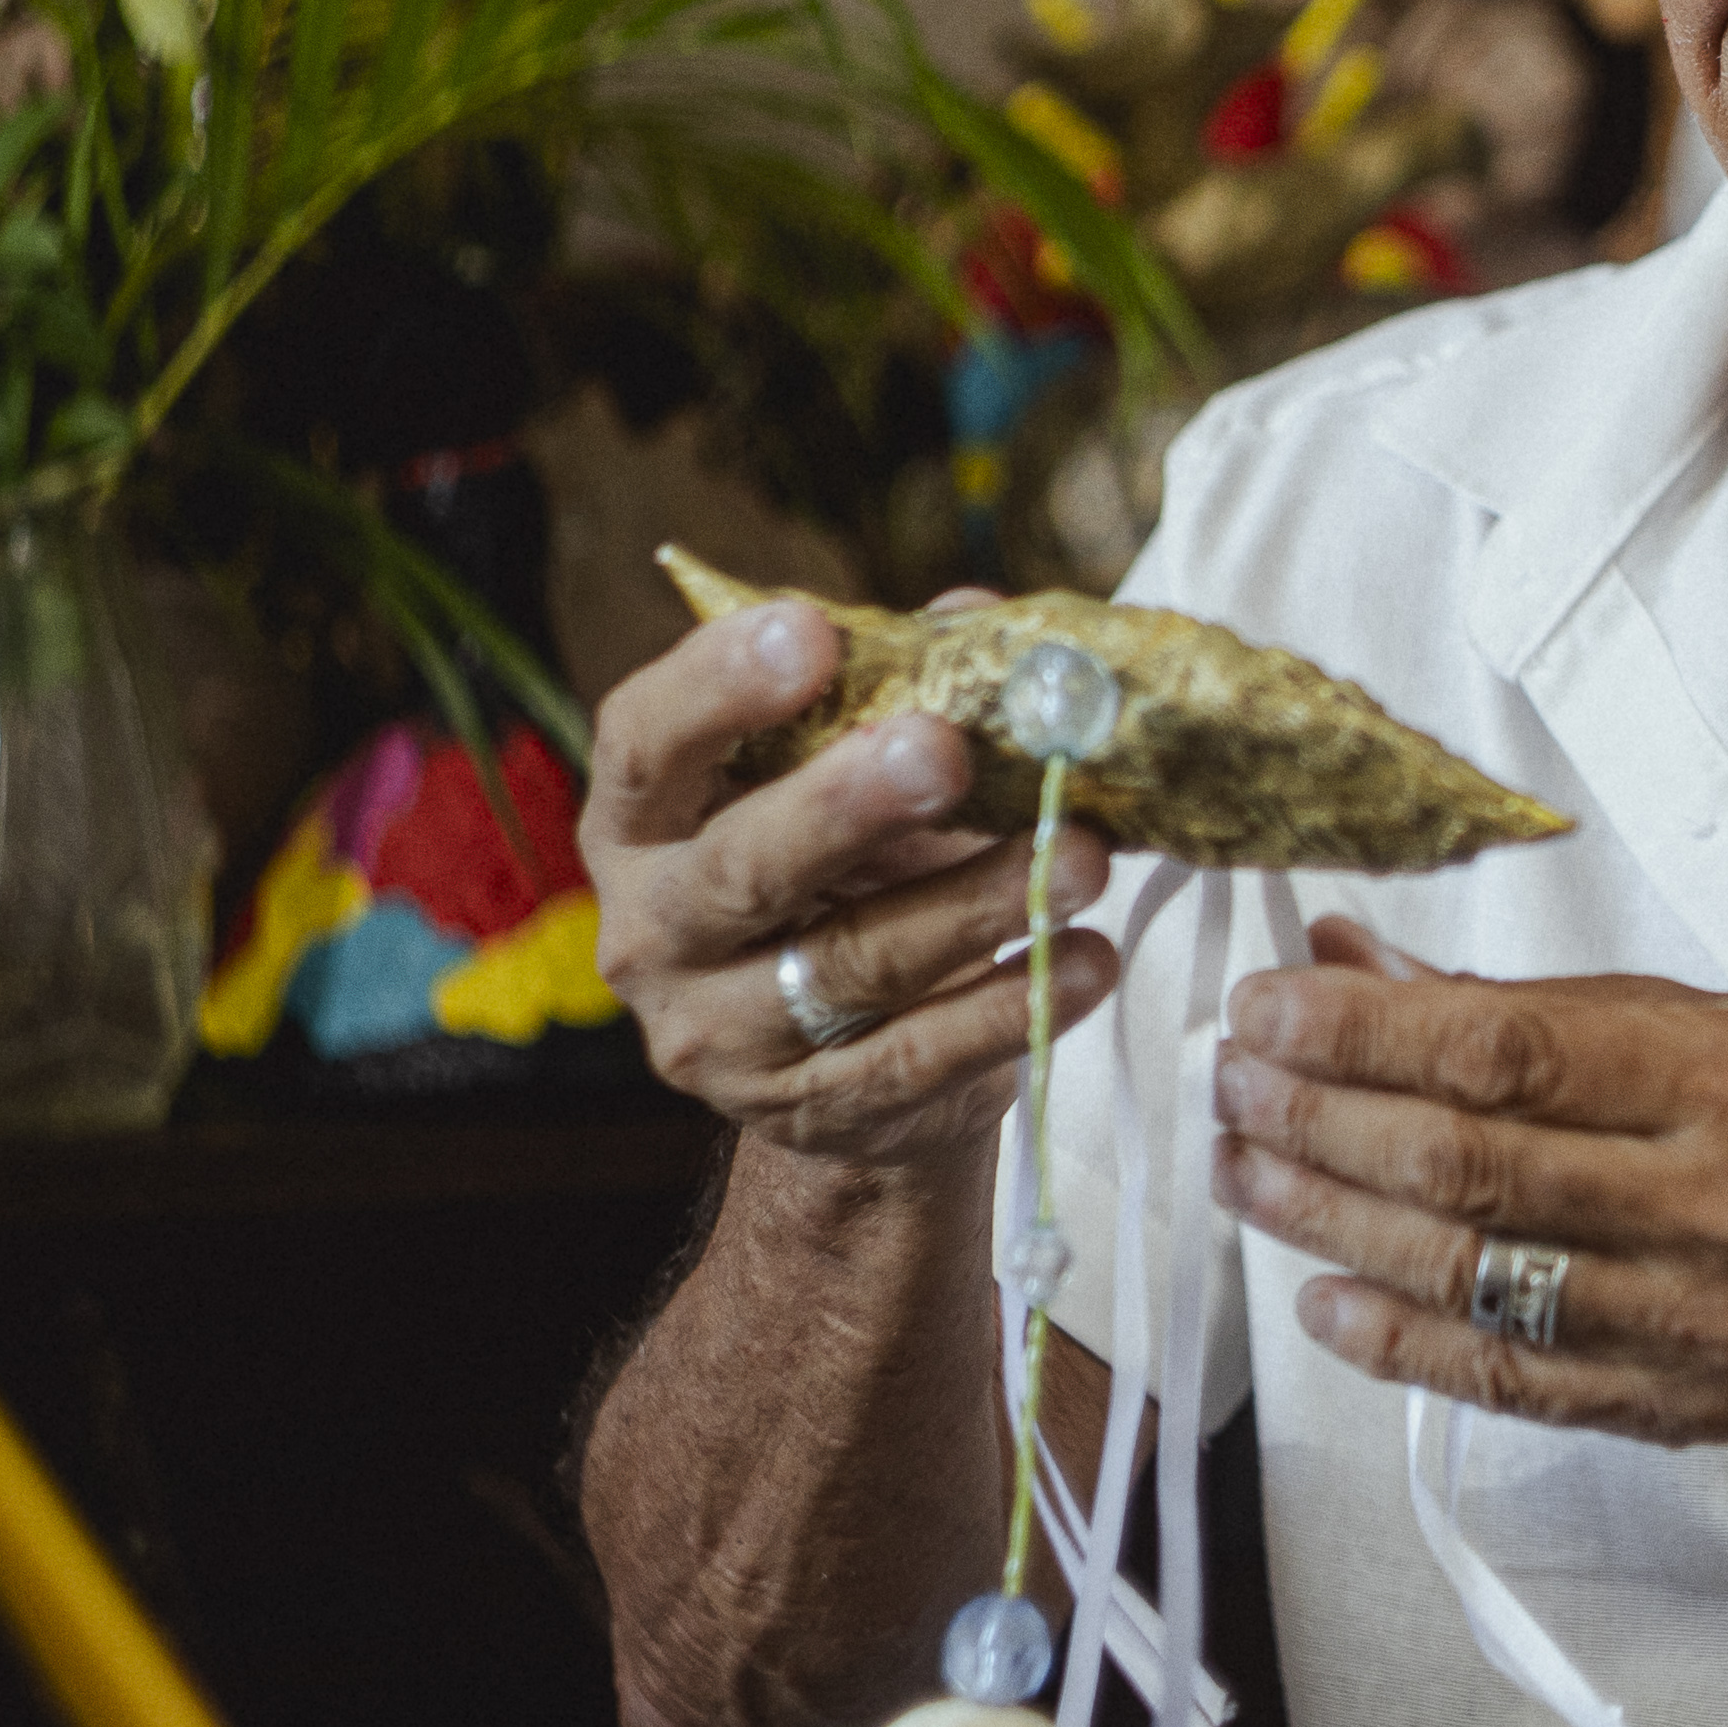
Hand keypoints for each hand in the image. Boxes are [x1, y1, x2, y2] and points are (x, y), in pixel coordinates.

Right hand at [587, 594, 1114, 1179]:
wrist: (844, 1062)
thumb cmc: (843, 878)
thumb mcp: (844, 778)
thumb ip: (897, 690)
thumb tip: (980, 618)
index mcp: (641, 824)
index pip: (644, 744)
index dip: (716, 686)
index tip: (810, 629)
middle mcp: (653, 933)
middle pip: (740, 866)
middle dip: (846, 804)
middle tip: (943, 749)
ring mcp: (724, 1036)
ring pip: (852, 963)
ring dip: (976, 902)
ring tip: (1080, 854)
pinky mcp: (814, 1108)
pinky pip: (920, 1056)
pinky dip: (1013, 1005)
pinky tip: (1086, 958)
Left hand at [1209, 929, 1727, 1447]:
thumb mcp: (1710, 1020)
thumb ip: (1533, 1008)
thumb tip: (1347, 960)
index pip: (1505, 1053)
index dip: (1359, 1032)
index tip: (1264, 1008)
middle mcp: (1716, 1201)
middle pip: (1466, 1166)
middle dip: (1318, 1121)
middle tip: (1230, 1085)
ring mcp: (1693, 1321)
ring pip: (1466, 1277)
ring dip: (1328, 1222)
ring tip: (1242, 1172)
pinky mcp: (1671, 1408)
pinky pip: (1502, 1382)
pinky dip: (1395, 1342)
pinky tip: (1321, 1296)